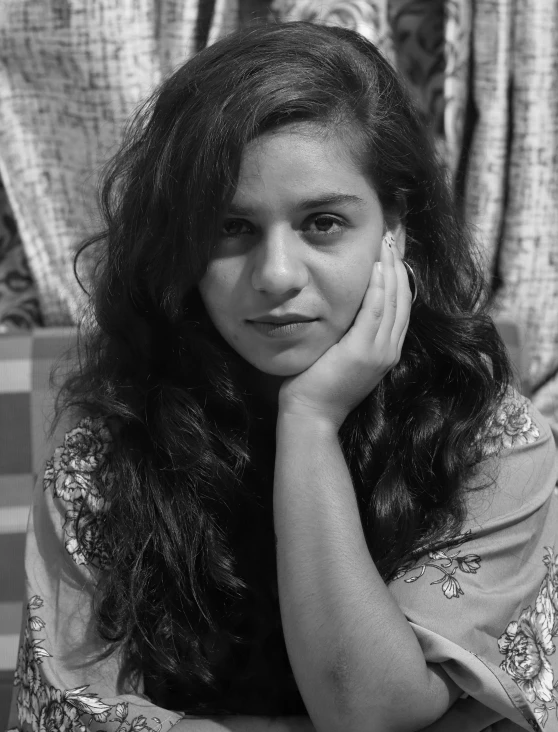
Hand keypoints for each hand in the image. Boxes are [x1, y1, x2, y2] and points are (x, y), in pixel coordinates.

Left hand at [278, 235, 411, 429]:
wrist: (311, 415)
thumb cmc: (317, 386)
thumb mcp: (340, 354)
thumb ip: (349, 332)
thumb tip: (344, 307)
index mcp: (386, 351)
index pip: (400, 308)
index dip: (399, 279)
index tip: (392, 253)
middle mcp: (389, 350)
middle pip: (403, 300)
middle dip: (399, 267)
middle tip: (391, 239)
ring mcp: (379, 352)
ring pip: (393, 302)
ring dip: (391, 270)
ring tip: (385, 244)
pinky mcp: (363, 352)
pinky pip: (376, 312)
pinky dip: (379, 288)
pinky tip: (377, 268)